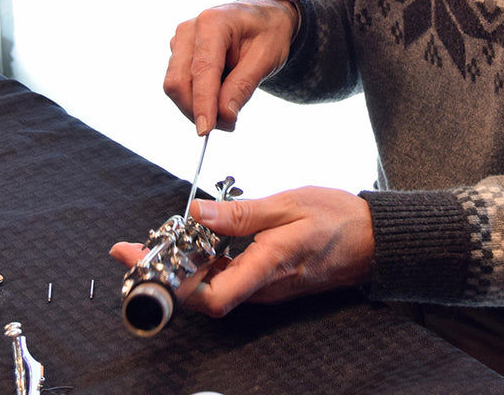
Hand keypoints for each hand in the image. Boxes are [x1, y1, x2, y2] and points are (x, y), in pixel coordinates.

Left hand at [110, 187, 374, 317]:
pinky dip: (203, 260)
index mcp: (267, 267)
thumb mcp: (288, 205)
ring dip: (180, 266)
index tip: (137, 259)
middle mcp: (261, 286)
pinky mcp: (266, 279)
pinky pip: (226, 276)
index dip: (170, 284)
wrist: (372, 238)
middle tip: (131, 248)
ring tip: (155, 239)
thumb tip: (197, 215)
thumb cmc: (336, 218)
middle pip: (200, 295)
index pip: (210, 297)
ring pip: (210, 286)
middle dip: (161, 273)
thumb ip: (241, 214)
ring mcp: (263, 286)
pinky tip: (194, 238)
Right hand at [163, 0, 298, 133]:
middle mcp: (189, 29)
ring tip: (229, 108)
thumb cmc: (268, 33)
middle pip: (179, 81)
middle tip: (229, 124)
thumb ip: (243, 86)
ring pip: (176, 87)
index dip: (202, 103)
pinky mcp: (178, 54)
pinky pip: (180, 85)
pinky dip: (197, 99)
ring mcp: (180, 41)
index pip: (202, 70)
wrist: (264, 17)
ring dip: (197, 107)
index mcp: (213, 22)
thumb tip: (224, 117)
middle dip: (198, 110)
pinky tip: (220, 94)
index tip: (205, 131)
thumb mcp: (267, 58)